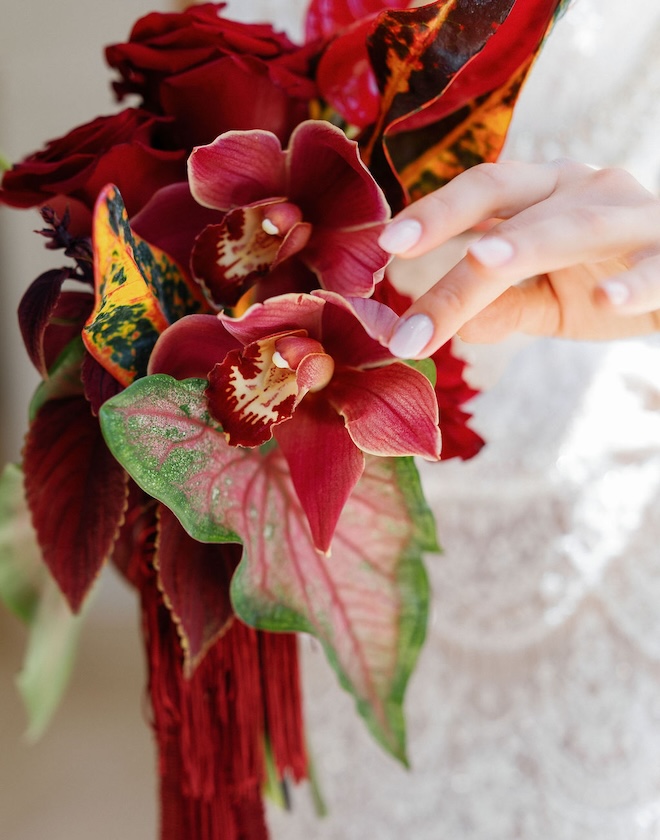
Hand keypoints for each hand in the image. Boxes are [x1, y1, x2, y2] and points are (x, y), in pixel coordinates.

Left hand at [378, 159, 659, 357]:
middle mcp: (583, 190)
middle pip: (508, 198)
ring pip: (576, 224)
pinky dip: (636, 283)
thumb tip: (446, 330)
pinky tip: (608, 301)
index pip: (479, 196)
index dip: (432, 214)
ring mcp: (633, 216)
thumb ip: (501, 308)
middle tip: (398, 249)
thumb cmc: (610, 280)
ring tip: (484, 260)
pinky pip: (658, 265)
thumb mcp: (548, 300)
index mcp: (544, 195)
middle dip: (450, 219)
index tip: (383, 247)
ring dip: (530, 240)